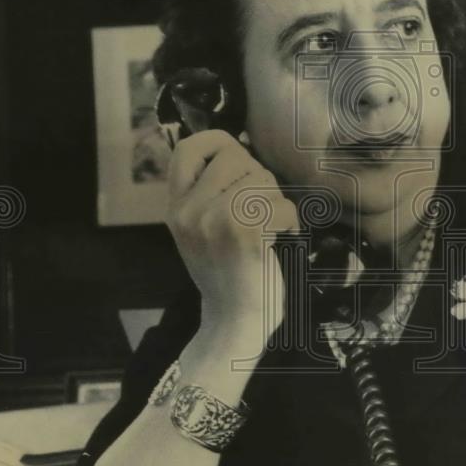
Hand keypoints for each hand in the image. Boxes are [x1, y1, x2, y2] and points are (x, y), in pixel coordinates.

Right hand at [165, 130, 298, 346]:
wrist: (233, 322)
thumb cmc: (228, 272)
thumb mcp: (201, 228)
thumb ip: (210, 191)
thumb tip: (240, 149)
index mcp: (176, 206)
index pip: (189, 147)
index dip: (218, 143)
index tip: (237, 158)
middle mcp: (190, 210)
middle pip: (238, 158)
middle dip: (259, 179)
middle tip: (259, 212)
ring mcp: (214, 221)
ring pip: (263, 179)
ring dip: (277, 203)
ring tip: (268, 230)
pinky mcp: (244, 234)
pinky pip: (280, 204)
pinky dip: (290, 222)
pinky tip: (280, 241)